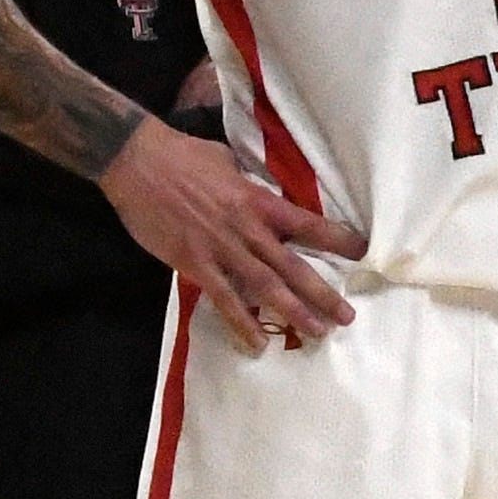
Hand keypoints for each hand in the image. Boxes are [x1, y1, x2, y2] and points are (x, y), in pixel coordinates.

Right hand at [98, 119, 360, 346]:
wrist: (136, 161)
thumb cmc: (182, 155)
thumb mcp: (227, 163)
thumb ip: (247, 186)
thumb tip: (260, 194)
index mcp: (258, 201)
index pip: (307, 224)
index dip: (336, 239)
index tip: (362, 253)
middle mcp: (247, 229)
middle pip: (293, 266)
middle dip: (322, 293)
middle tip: (346, 316)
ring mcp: (221, 249)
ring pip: (265, 287)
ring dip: (293, 313)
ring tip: (317, 333)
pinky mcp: (194, 264)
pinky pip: (223, 299)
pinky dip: (241, 322)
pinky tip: (257, 343)